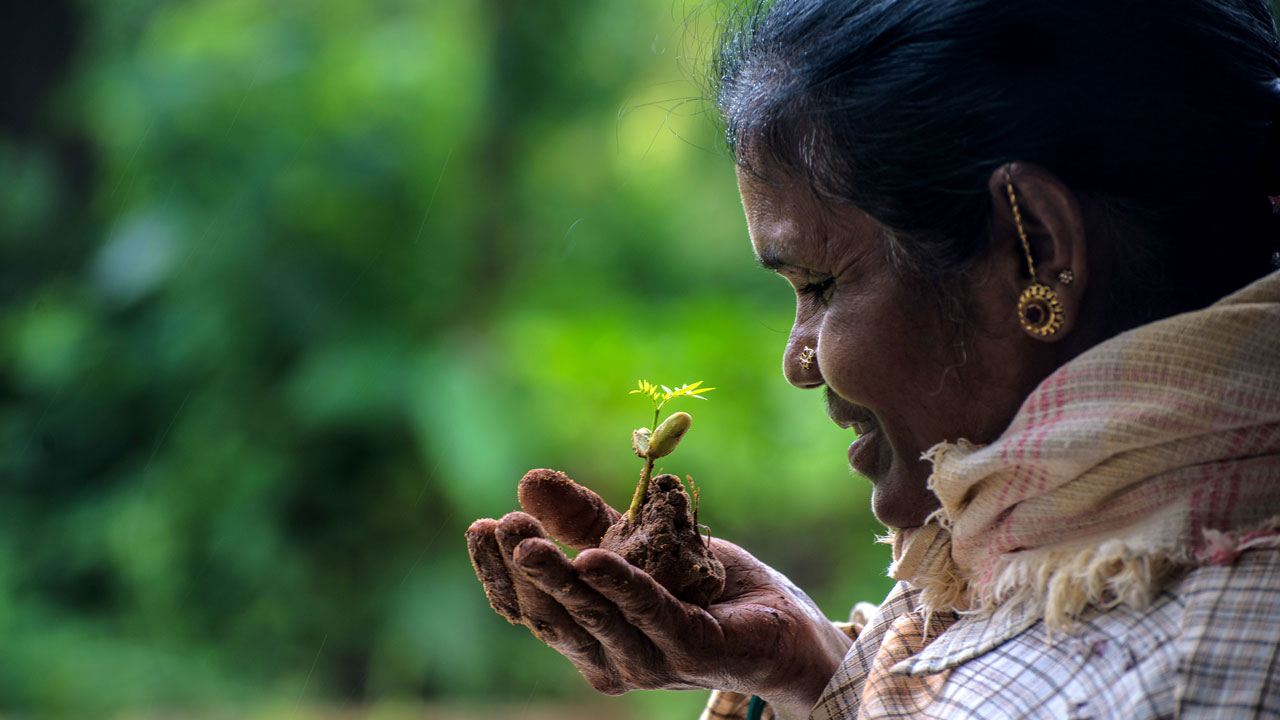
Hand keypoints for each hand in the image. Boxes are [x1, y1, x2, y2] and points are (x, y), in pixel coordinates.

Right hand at [466, 470, 851, 717]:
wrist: (784, 620)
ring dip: (556, 577)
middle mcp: (609, 659)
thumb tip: (527, 480)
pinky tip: (593, 559)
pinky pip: (650, 615)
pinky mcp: (692, 651)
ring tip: (525, 538)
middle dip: (520, 567)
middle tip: (500, 523)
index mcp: (588, 636)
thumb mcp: (637, 541)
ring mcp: (649, 662)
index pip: (526, 610)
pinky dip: (620, 587)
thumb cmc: (707, 587)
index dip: (497, 571)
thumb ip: (584, 519)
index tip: (477, 526)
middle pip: (549, 616)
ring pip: (591, 618)